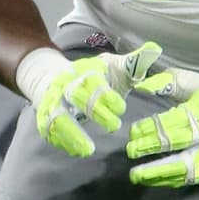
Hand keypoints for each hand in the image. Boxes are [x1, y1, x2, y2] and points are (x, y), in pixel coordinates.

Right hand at [16, 43, 170, 157]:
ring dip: (72, 133)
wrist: (53, 78)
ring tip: (88, 150)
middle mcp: (65, 84)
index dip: (106, 94)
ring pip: (56, 115)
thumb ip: (133, 63)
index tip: (121, 107)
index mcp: (84, 70)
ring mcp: (51, 101)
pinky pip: (48, 129)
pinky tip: (76, 151)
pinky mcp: (44, 116)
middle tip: (113, 127)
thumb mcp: (114, 67)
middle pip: (75, 95)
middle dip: (93, 111)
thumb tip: (154, 49)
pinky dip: (61, 141)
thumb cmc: (94, 76)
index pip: (92, 79)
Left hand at [126, 69, 198, 188]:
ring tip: (137, 175)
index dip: (151, 128)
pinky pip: (190, 177)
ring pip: (183, 167)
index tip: (133, 131)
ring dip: (158, 172)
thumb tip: (144, 86)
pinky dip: (171, 180)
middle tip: (129, 152)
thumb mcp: (198, 82)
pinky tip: (154, 180)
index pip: (173, 122)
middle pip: (175, 145)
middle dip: (150, 149)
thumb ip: (171, 82)